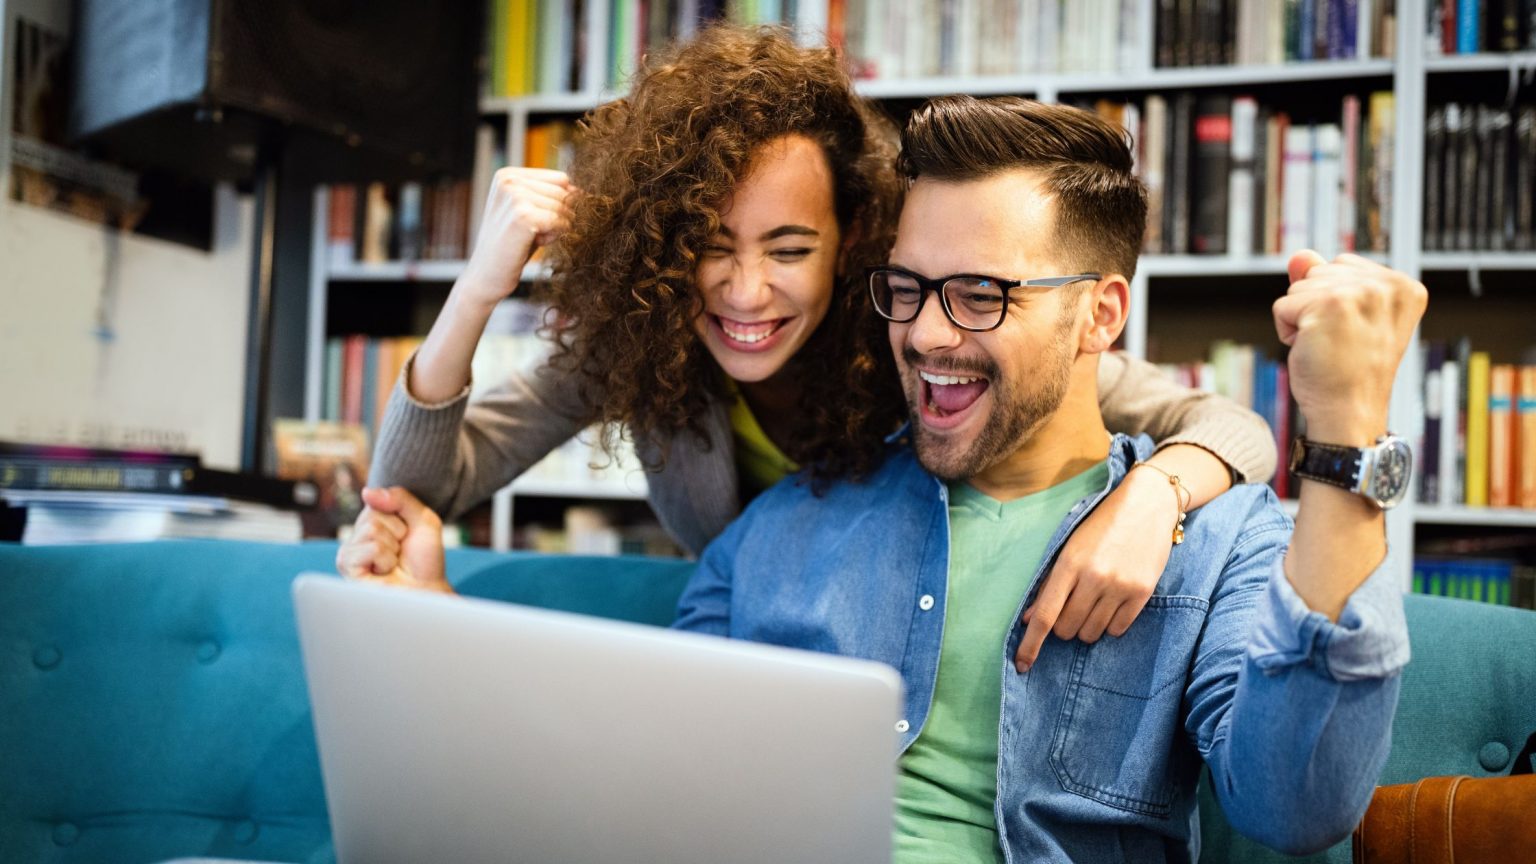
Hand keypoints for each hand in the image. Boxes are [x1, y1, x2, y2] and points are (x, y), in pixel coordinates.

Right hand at [335, 486, 452, 593]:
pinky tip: (383, 572)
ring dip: (392, 549)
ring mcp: (349, 551)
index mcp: (371, 521)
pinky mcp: (346, 567)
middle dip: (397, 533)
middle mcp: (357, 535)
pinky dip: (386, 560)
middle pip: (373, 516)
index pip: (378, 500)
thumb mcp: (423, 520)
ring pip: (372, 531)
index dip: (401, 518)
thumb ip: (400, 499)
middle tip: (400, 552)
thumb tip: (366, 491)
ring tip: (392, 563)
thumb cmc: (424, 559)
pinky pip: (371, 548)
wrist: (427, 589)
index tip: (406, 536)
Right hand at [456, 167, 575, 308]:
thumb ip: (548, 197)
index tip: (544, 221)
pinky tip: (537, 242)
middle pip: (563, 192)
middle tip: (538, 233)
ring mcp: (515, 196)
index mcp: (508, 175)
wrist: (486, 276)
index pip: (560, 179)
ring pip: (562, 207)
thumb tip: (580, 192)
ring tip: (534, 237)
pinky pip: (559, 221)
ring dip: (557, 227)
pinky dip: (556, 235)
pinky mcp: (522, 215)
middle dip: (560, 216)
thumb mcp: (528, 212)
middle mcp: (509, 181)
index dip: (562, 203)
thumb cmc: (511, 245)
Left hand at [1014, 466, 1173, 672]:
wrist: (1147, 504)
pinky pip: (1118, 629)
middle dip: (1062, 627)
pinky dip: (1109, 625)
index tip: (1021, 665)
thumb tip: (1028, 619)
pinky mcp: (1142, 592)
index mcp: (1069, 564)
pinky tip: (1111, 605)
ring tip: (1092, 604)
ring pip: (1091, 633)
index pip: (1044, 615)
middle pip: (1066, 629)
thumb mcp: (1069, 548)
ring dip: (1085, 628)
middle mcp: (1094, 577)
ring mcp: (1120, 586)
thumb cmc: (1101, 526)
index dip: (1030, 644)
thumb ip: (1049, 583)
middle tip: (1071, 607)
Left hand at [1273, 251, 1427, 443]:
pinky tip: (1311, 351)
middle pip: (1319, 272)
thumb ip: (1325, 280)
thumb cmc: (1348, 371)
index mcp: (1403, 286)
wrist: (1349, 413)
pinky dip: (1286, 331)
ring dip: (1301, 320)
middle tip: (1338, 344)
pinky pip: (1283, 306)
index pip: (1342, 266)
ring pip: (1299, 287)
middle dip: (1314, 307)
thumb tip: (1299, 255)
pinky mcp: (1330, 305)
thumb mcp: (1345, 318)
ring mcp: (1361, 293)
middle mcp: (1388, 285)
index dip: (1333, 300)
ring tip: (1327, 348)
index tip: (1354, 333)